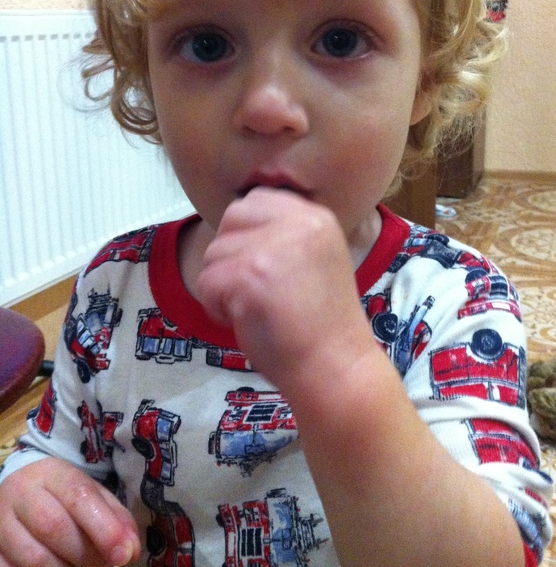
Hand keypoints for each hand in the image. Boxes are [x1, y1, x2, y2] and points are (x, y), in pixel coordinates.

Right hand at [0, 457, 139, 566]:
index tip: (124, 554)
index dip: (105, 529)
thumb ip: (116, 519)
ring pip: (33, 560)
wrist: (18, 490)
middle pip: (54, 528)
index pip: (79, 496)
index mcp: (54, 473)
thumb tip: (130, 551)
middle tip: (101, 565)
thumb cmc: (63, 496)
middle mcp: (21, 494)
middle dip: (86, 556)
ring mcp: (0, 523)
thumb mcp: (94, 495)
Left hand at [197, 187, 375, 393]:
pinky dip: (216, 307)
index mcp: (316, 215)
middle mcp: (298, 222)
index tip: (261, 267)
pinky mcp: (250, 275)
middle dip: (230, 254)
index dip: (246, 233)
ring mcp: (273, 247)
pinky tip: (246, 320)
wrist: (337, 367)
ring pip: (213, 253)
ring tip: (256, 308)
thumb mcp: (315, 257)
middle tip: (254, 288)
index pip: (256, 199)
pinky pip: (206, 282)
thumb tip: (234, 226)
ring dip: (222, 285)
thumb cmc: (322, 323)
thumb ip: (283, 233)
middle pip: (231, 219)